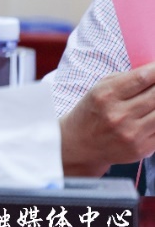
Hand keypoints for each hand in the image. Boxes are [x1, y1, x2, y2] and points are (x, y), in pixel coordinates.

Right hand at [60, 61, 154, 175]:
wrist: (79, 144)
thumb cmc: (92, 112)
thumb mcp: (100, 88)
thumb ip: (127, 78)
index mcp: (105, 95)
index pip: (141, 78)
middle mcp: (118, 114)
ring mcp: (130, 133)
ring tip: (154, 100)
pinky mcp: (140, 149)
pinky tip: (152, 114)